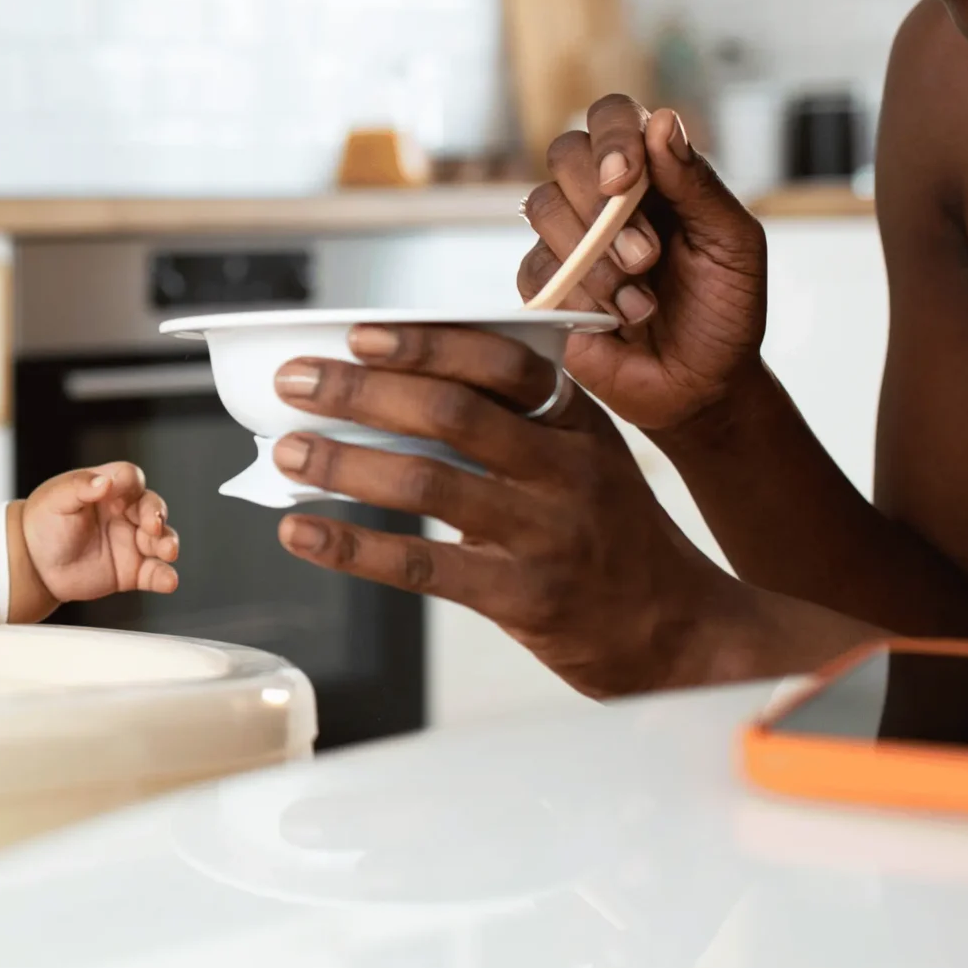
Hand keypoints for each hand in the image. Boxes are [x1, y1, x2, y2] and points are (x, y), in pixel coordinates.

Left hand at [13, 462, 179, 615]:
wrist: (33, 565)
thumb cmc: (43, 524)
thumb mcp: (56, 499)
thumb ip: (80, 486)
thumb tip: (104, 481)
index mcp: (108, 489)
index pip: (130, 479)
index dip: (132, 485)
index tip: (125, 495)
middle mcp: (124, 513)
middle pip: (153, 507)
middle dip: (157, 515)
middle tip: (153, 525)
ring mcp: (130, 542)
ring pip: (161, 539)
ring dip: (168, 543)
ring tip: (168, 551)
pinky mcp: (131, 571)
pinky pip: (154, 573)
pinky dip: (165, 577)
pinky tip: (168, 581)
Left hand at [266, 325, 748, 696]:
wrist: (682, 635)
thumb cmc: (613, 538)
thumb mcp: (584, 460)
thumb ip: (508, 427)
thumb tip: (387, 396)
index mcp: (579, 423)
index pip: (502, 363)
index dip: (427, 344)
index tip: (361, 333)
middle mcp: (567, 470)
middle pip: (454, 413)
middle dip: (363, 391)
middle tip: (297, 382)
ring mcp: (547, 534)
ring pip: (431, 484)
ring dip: (346, 461)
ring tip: (286, 449)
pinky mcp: (525, 598)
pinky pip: (424, 566)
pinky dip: (353, 547)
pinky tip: (303, 532)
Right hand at [520, 96, 768, 435]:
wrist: (702, 387)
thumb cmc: (724, 312)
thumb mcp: (732, 245)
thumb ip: (697, 184)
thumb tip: (663, 121)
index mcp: (652, 174)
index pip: (612, 117)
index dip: (611, 136)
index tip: (628, 179)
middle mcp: (602, 197)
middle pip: (565, 153)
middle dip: (601, 202)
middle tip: (647, 254)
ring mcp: (568, 240)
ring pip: (542, 206)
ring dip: (596, 255)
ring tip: (641, 296)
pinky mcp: (545, 286)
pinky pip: (536, 267)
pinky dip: (581, 292)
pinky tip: (618, 317)